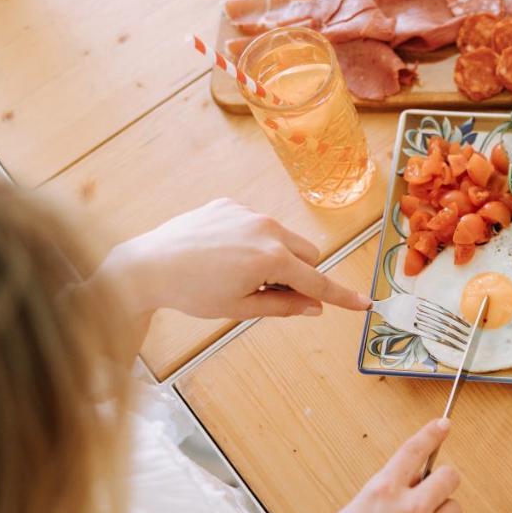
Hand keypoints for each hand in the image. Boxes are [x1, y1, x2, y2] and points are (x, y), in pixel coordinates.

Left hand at [94, 198, 370, 320]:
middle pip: (307, 254)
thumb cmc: (192, 292)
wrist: (147, 266)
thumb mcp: (241, 308)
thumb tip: (314, 307)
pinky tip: (223, 254)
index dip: (341, 296)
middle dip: (300, 274)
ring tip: (240, 273)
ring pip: (284, 238)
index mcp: (271, 258)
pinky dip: (253, 241)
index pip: (317, 281)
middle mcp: (266, 229)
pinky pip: (257, 224)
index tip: (364, 305)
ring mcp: (248, 213)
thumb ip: (284, 306)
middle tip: (272, 294)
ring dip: (278, 257)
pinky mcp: (230, 204)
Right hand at [305, 418, 461, 512]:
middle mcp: (410, 509)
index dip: (432, 433)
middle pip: (450, 476)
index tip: (443, 425)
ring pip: (454, 510)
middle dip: (442, 481)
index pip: (415, 451)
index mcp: (382, 492)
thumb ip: (381, 496)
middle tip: (431, 493)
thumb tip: (405, 484)